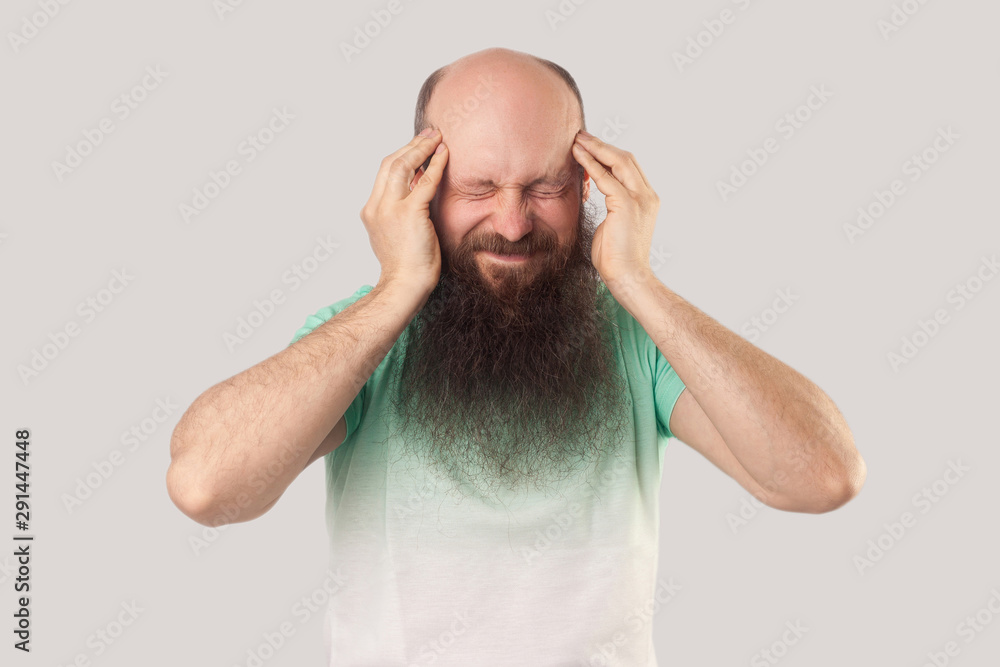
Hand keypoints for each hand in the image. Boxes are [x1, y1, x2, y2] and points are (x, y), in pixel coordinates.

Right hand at [360, 128, 448, 294]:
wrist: (404, 286)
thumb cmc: (406, 267)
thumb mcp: (398, 233)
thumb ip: (402, 210)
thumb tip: (417, 186)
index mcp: (371, 211)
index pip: (385, 173)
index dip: (402, 156)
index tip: (417, 147)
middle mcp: (377, 206)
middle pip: (392, 164)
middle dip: (411, 146)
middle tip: (429, 134)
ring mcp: (390, 209)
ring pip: (404, 166)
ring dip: (422, 148)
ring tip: (437, 137)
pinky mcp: (409, 213)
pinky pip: (425, 181)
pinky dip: (436, 164)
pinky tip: (445, 153)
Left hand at [571, 130, 658, 290]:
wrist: (627, 277)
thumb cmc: (616, 258)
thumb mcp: (613, 224)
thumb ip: (610, 205)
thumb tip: (595, 192)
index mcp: (646, 200)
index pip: (629, 167)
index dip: (609, 153)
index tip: (589, 145)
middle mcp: (647, 196)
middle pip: (626, 158)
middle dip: (602, 145)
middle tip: (581, 135)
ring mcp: (640, 199)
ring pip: (618, 162)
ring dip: (596, 149)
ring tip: (577, 140)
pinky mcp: (627, 205)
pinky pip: (607, 177)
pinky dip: (591, 164)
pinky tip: (578, 156)